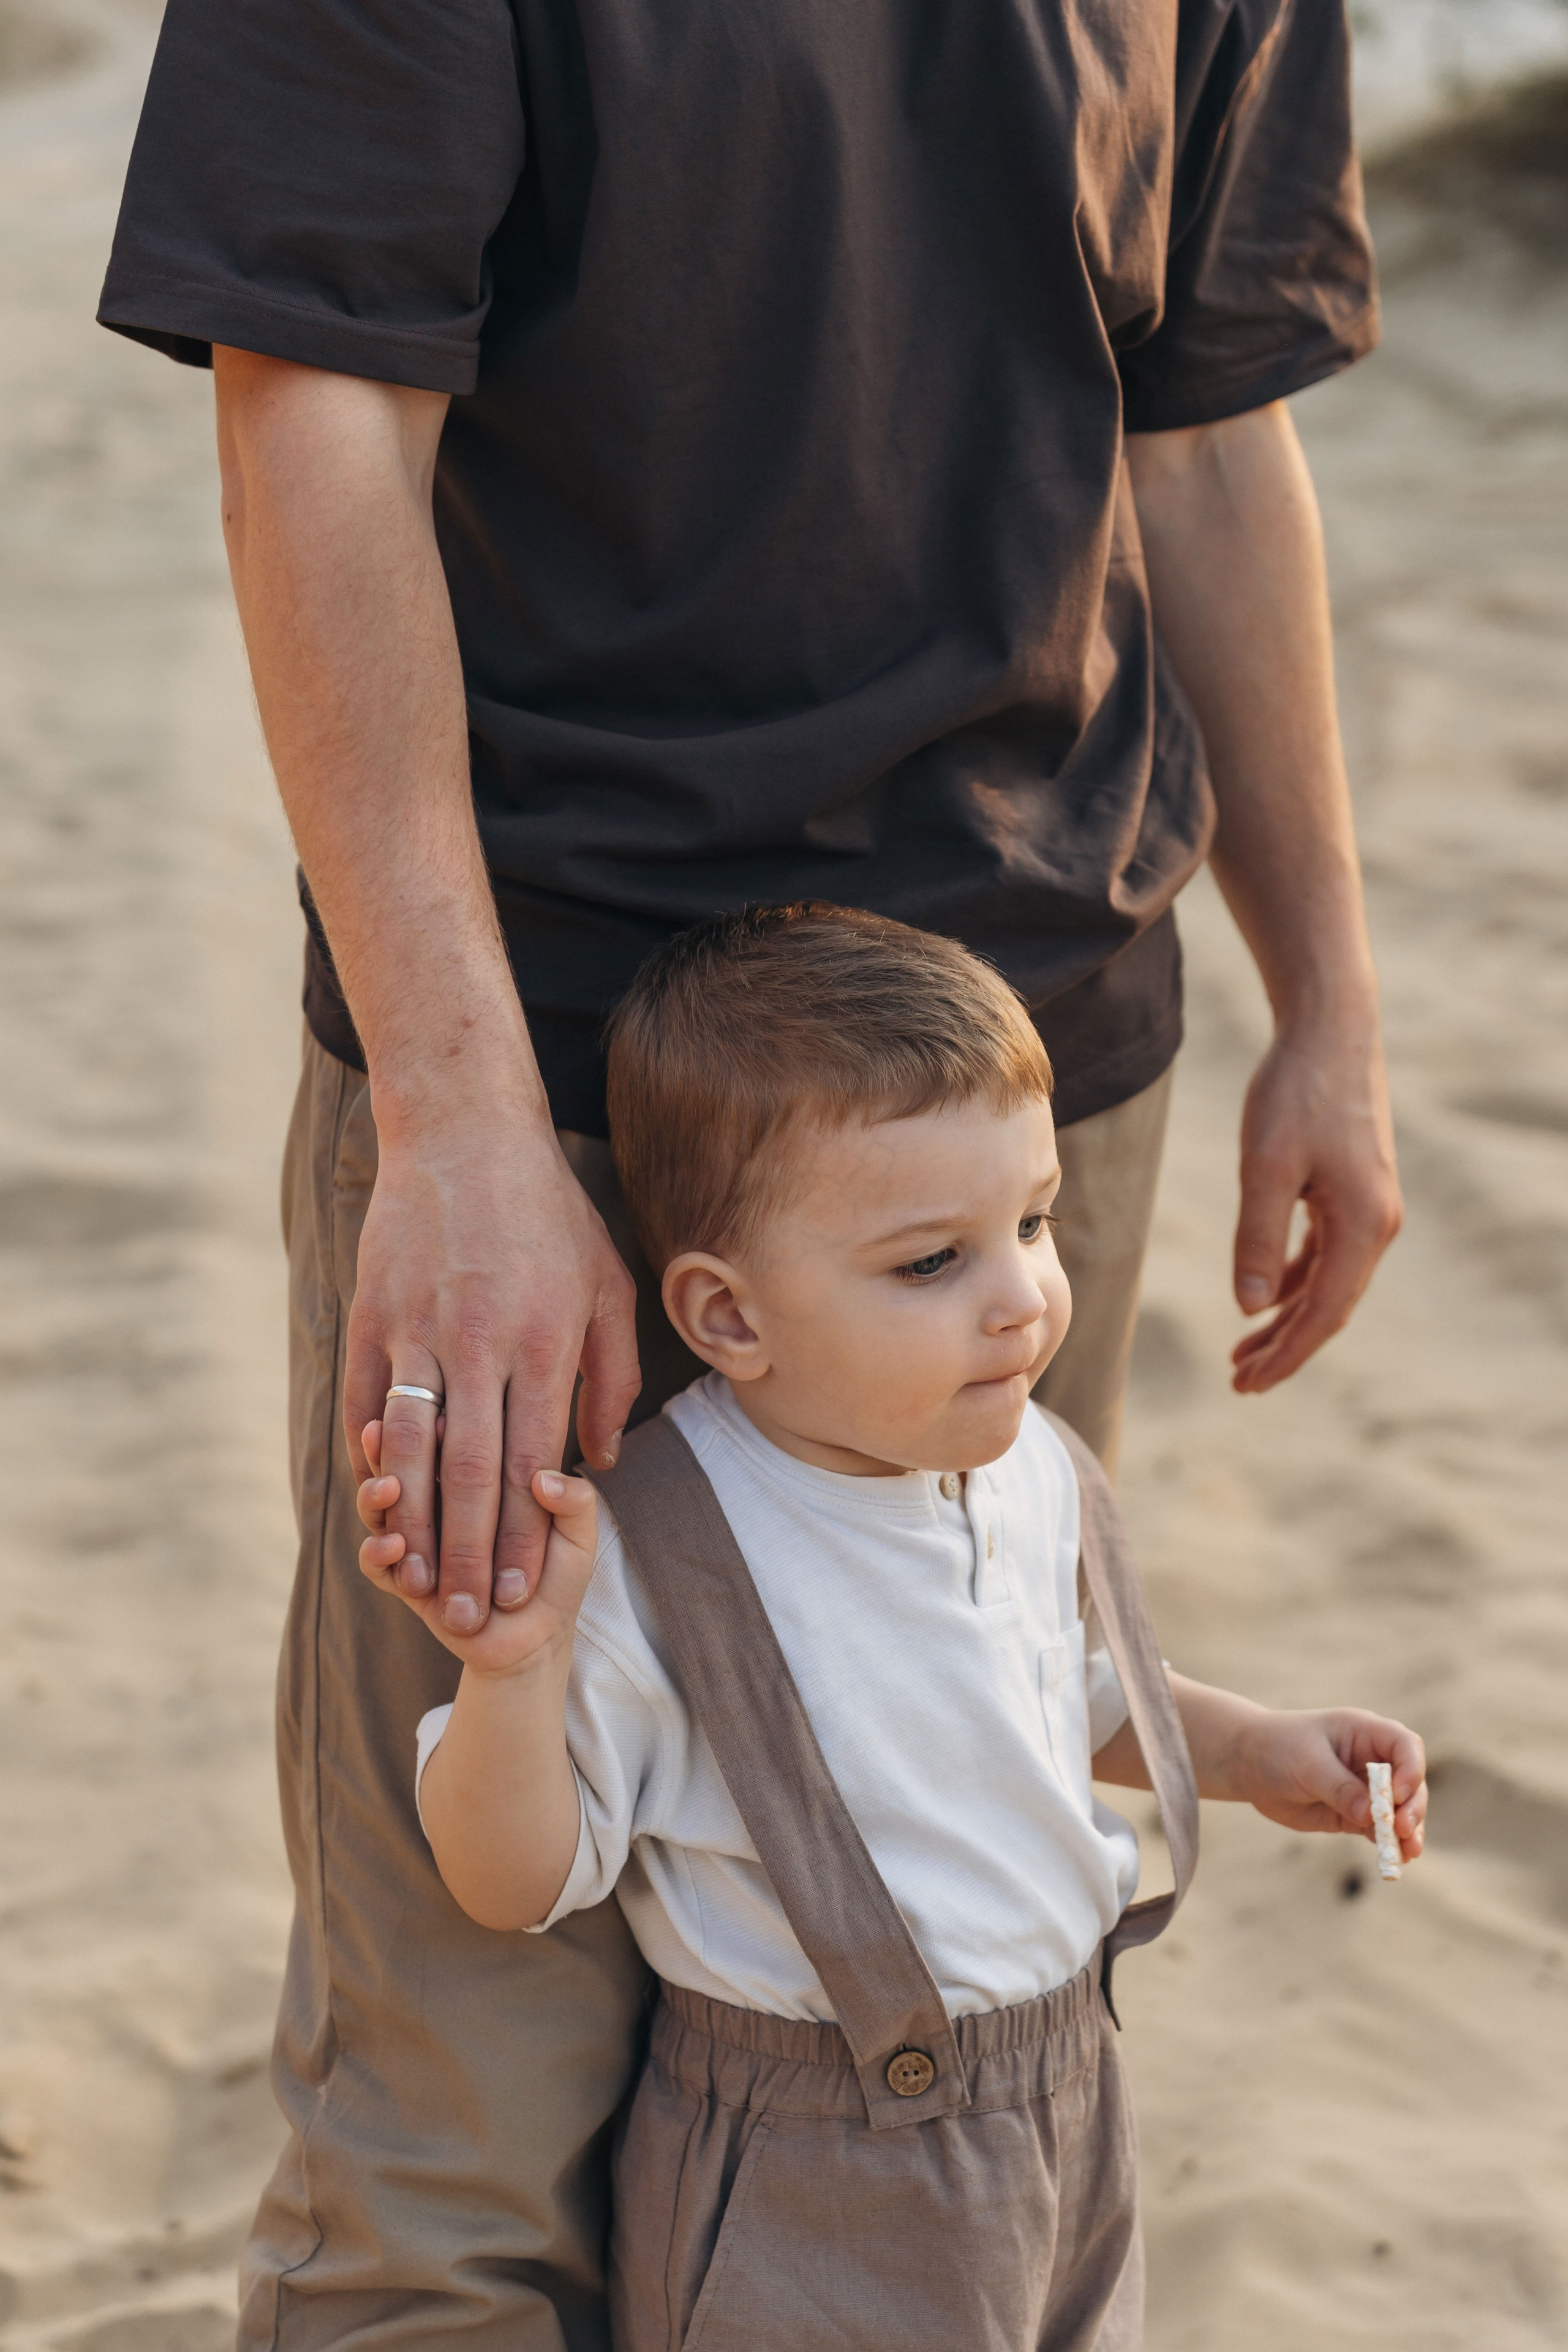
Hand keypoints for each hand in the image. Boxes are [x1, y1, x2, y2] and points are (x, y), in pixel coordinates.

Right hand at [344, 1117, 639, 1639]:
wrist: (465, 1133)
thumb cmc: (549, 1213)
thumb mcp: (607, 1284)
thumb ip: (611, 1377)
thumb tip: (603, 1460)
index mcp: (546, 1341)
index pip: (531, 1464)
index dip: (522, 1537)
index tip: (517, 1595)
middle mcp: (481, 1343)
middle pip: (470, 1473)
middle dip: (467, 1554)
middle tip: (463, 1615)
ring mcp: (418, 1331)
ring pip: (410, 1451)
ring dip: (411, 1523)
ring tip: (413, 1580)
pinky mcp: (373, 1317)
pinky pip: (366, 1404)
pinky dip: (370, 1460)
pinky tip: (376, 1502)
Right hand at [357, 1422, 599, 1677]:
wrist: (535, 1637)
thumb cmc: (558, 1573)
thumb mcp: (579, 1536)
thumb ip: (576, 1503)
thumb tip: (545, 1480)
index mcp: (478, 1472)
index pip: (453, 1438)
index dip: (443, 1425)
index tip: (444, 1417)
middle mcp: (439, 1496)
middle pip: (405, 1463)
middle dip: (398, 1454)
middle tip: (397, 1438)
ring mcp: (416, 1534)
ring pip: (381, 1504)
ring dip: (378, 1495)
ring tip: (388, 1488)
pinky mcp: (400, 1576)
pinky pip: (374, 1561)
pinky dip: (377, 1552)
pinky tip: (392, 1546)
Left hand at [1231, 1021, 1402, 1392]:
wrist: (1329, 1030)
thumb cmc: (1295, 1091)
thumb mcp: (1266, 1166)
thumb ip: (1259, 1238)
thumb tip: (1251, 1308)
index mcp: (1363, 1226)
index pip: (1323, 1314)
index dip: (1286, 1356)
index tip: (1246, 1385)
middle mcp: (1377, 1224)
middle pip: (1329, 1307)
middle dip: (1285, 1348)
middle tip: (1239, 1382)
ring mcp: (1369, 1208)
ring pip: (1327, 1283)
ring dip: (1287, 1318)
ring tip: (1244, 1352)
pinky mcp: (1354, 1191)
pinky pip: (1326, 1253)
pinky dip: (1296, 1280)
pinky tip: (1267, 1299)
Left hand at [1231, 1705, 1426, 1862]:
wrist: (1250, 1764)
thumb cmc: (1279, 1748)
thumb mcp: (1308, 1764)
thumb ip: (1339, 1788)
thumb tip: (1370, 1815)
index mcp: (1365, 1732)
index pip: (1405, 1746)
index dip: (1411, 1770)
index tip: (1399, 1795)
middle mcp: (1373, 1760)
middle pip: (1410, 1782)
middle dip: (1412, 1807)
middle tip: (1402, 1830)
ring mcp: (1366, 1789)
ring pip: (1400, 1810)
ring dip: (1408, 1831)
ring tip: (1408, 1853)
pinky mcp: (1355, 1814)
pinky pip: (1379, 1829)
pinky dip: (1389, 1843)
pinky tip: (1396, 1859)